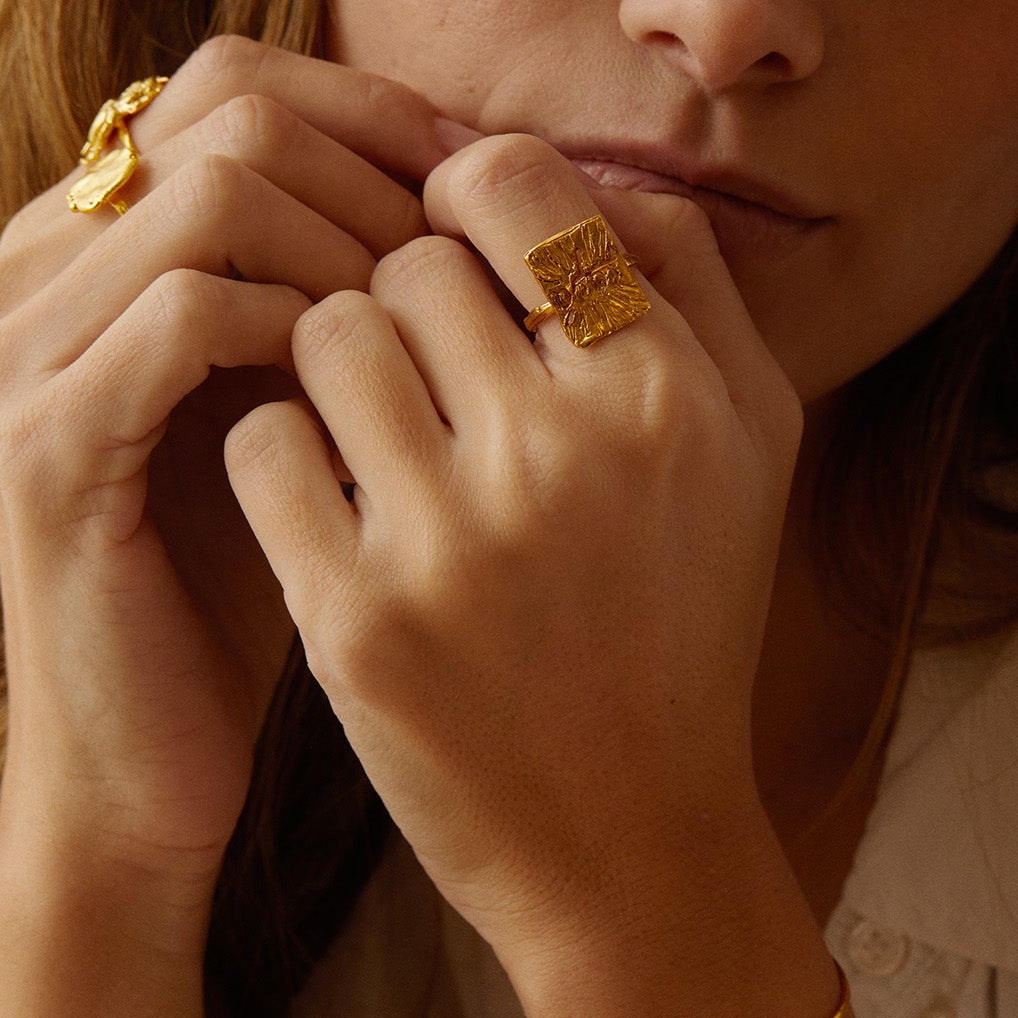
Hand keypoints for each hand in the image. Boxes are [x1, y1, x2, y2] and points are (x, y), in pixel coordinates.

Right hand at [0, 36, 455, 927]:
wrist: (156, 751)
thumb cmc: (262, 584)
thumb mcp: (312, 414)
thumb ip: (345, 299)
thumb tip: (472, 202)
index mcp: (101, 245)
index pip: (238, 87)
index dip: (376, 118)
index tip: (486, 193)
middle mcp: (42, 268)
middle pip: (229, 114)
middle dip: (381, 177)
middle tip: (480, 264)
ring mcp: (29, 349)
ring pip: (214, 197)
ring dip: (356, 252)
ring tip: (444, 334)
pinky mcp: (51, 442)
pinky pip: (191, 313)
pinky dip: (306, 332)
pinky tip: (385, 398)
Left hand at [224, 133, 803, 968]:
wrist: (631, 841)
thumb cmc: (689, 632)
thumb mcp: (754, 449)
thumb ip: (694, 286)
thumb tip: (588, 177)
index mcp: (665, 399)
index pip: (510, 184)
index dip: (473, 205)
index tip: (474, 265)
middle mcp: (564, 455)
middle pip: (407, 262)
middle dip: (415, 310)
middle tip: (444, 390)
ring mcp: (453, 540)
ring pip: (325, 337)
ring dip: (345, 379)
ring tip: (393, 452)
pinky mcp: (356, 620)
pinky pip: (264, 444)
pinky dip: (288, 460)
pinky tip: (343, 511)